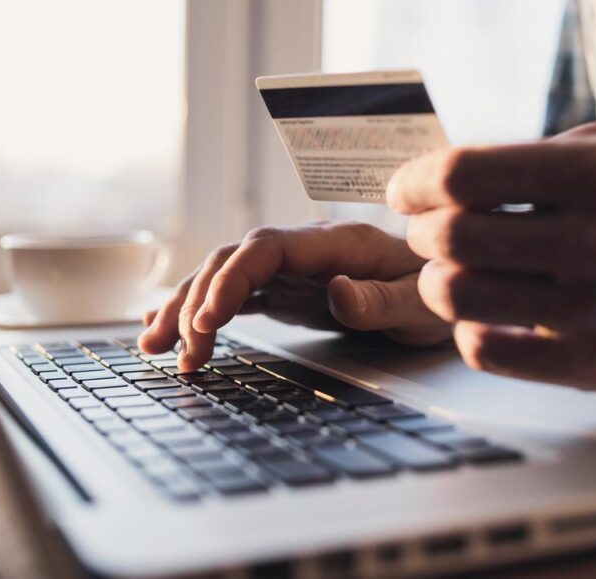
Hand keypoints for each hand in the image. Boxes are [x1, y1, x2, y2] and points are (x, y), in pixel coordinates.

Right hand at [137, 221, 451, 370]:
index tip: (206, 321)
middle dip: (196, 302)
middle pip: (231, 261)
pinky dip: (199, 310)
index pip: (264, 249)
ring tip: (153, 345)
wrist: (443, 282)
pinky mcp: (284, 289)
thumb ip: (378, 299)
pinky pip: (233, 295)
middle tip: (180, 352)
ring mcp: (290, 268)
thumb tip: (334, 293)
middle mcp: (303, 249)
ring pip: (223, 277)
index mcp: (334, 243)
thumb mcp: (420, 302)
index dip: (229, 280)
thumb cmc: (434, 289)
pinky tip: (167, 325)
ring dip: (185, 307)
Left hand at [387, 124, 595, 390]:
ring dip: (436, 283)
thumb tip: (437, 180)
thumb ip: (528, 160)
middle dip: (422, 234)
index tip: (404, 192)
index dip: (415, 183)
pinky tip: (483, 317)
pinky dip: (467, 332)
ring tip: (450, 275)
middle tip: (429, 234)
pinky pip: (485, 352)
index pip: (462, 173)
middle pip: (451, 238)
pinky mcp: (594, 362)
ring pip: (458, 296)